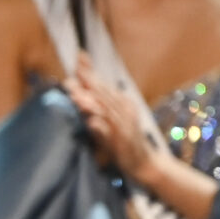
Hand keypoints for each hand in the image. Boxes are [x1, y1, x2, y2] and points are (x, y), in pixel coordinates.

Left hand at [65, 54, 163, 187]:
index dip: (91, 70)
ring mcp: (124, 126)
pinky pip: (110, 133)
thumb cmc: (124, 142)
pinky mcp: (122, 143)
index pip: (102, 84)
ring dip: (90, 102)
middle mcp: (123, 111)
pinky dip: (100, 127)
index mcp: (120, 103)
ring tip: (76, 95)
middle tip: (74, 68)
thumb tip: (76, 93)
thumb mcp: (109, 122)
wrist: (145, 163)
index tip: (79, 55)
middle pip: (103, 93)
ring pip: (105, 111)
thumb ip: (95, 107)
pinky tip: (91, 122)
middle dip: (88, 80)